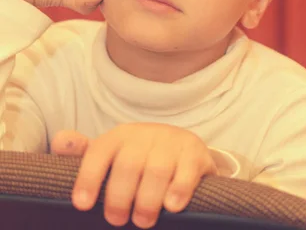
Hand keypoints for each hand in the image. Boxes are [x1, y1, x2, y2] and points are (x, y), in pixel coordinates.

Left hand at [51, 124, 217, 227]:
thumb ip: (84, 152)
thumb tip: (60, 141)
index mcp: (120, 136)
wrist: (181, 144)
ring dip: (147, 200)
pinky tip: (171, 206)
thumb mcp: (111, 154)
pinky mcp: (195, 153)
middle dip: (119, 197)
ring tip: (143, 220)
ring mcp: (172, 142)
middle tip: (116, 220)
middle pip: (128, 164)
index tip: (81, 205)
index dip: (89, 177)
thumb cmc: (138, 156)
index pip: (100, 151)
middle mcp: (145, 135)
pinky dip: (179, 190)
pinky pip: (187, 171)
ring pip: (157, 169)